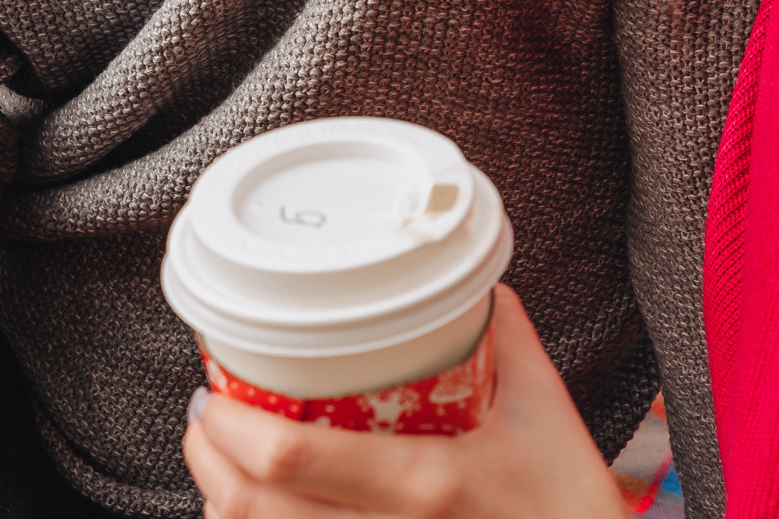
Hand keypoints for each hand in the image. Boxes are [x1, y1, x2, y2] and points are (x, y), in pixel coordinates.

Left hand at [183, 288, 634, 518]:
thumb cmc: (574, 509)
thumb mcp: (549, 417)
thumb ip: (509, 340)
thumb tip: (475, 283)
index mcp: (429, 485)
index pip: (291, 461)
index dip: (226, 430)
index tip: (209, 394)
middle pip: (254, 513)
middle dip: (206, 462)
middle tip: (203, 421)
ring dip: (223, 509)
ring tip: (222, 469)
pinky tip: (259, 518)